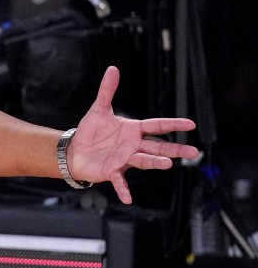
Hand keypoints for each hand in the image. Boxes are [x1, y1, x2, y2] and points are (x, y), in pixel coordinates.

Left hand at [68, 66, 198, 203]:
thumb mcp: (99, 109)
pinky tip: (128, 199)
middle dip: (174, 149)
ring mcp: (124, 159)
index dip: (173, 124)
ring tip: (168, 164)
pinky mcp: (112, 171)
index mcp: (133, 130)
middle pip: (157, 147)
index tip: (191, 124)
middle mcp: (133, 146)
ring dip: (155, 163)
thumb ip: (107, 90)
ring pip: (143, 161)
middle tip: (194, 152)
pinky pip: (120, 181)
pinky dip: (124, 189)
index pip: (157, 126)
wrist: (74, 150)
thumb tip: (113, 68)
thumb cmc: (90, 131)